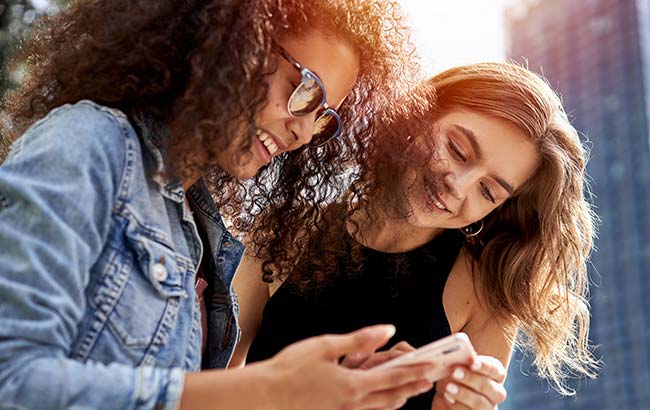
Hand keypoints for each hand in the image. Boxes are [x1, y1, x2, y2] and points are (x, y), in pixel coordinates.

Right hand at [264, 325, 436, 409]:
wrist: (265, 396)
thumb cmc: (291, 368)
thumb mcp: (326, 346)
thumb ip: (359, 340)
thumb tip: (387, 330)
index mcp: (353, 385)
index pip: (393, 377)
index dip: (415, 371)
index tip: (433, 366)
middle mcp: (352, 404)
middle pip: (392, 398)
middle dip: (413, 388)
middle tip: (431, 381)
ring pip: (379, 408)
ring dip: (399, 398)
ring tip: (411, 390)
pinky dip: (378, 404)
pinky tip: (378, 397)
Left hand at [431, 355, 506, 409]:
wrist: (449, 394)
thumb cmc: (455, 376)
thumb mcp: (456, 365)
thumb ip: (458, 361)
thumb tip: (451, 357)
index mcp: (495, 375)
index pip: (495, 369)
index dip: (484, 365)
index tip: (472, 362)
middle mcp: (495, 392)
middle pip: (488, 386)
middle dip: (471, 379)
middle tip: (455, 372)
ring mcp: (487, 407)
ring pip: (480, 403)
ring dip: (463, 394)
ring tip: (448, 388)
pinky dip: (457, 406)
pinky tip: (448, 398)